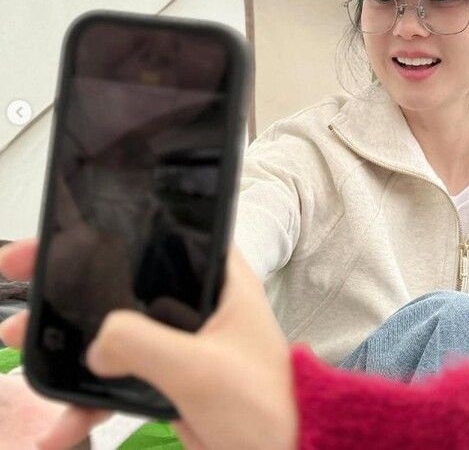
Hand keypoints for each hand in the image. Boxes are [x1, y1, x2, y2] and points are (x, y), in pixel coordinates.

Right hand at [0, 240, 297, 449]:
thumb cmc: (268, 406)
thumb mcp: (202, 368)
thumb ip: (144, 344)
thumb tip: (97, 343)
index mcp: (217, 279)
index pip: (163, 234)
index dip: (115, 225)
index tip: (67, 231)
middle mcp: (198, 300)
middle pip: (127, 278)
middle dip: (74, 281)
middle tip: (28, 277)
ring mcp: (181, 339)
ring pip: (116, 328)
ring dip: (70, 338)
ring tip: (24, 340)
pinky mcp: (169, 375)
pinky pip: (119, 375)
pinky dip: (89, 395)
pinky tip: (65, 418)